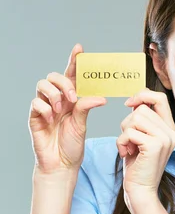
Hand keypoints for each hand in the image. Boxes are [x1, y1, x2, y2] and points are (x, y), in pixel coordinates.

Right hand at [29, 43, 106, 174]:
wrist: (61, 164)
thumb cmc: (72, 145)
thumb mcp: (82, 125)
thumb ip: (86, 107)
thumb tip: (100, 97)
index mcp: (71, 99)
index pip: (71, 75)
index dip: (74, 61)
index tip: (79, 49)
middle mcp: (57, 100)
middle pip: (54, 76)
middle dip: (64, 83)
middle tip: (73, 98)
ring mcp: (44, 107)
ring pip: (42, 85)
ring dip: (54, 95)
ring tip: (61, 110)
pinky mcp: (35, 117)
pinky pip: (36, 103)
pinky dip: (45, 109)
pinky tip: (52, 120)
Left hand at [117, 88, 174, 198]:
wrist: (140, 190)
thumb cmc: (138, 165)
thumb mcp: (141, 138)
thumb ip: (142, 121)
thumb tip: (135, 102)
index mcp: (169, 129)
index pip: (160, 97)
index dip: (142, 95)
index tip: (129, 104)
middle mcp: (171, 132)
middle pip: (143, 108)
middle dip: (128, 122)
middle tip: (129, 140)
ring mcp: (164, 139)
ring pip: (135, 118)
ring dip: (124, 133)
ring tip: (128, 147)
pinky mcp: (154, 146)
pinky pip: (129, 132)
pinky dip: (121, 142)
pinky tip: (126, 153)